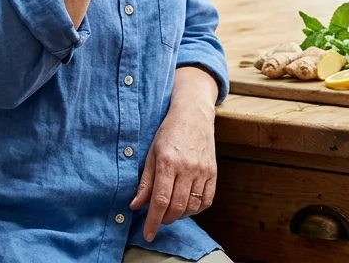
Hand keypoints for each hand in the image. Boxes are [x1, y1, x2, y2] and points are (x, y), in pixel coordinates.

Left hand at [129, 98, 216, 240]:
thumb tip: (135, 205)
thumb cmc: (169, 132)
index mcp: (168, 162)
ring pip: (192, 206)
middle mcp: (187, 168)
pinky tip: (187, 204)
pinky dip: (196, 208)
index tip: (148, 234)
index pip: (160, 201)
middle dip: (165, 219)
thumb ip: (145, 182)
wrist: (193, 114)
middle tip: (158, 218)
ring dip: (180, 215)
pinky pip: (207, 200)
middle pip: (176, 207)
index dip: (153, 221)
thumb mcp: (151, 153)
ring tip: (171, 209)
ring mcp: (203, 170)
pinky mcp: (213, 172)